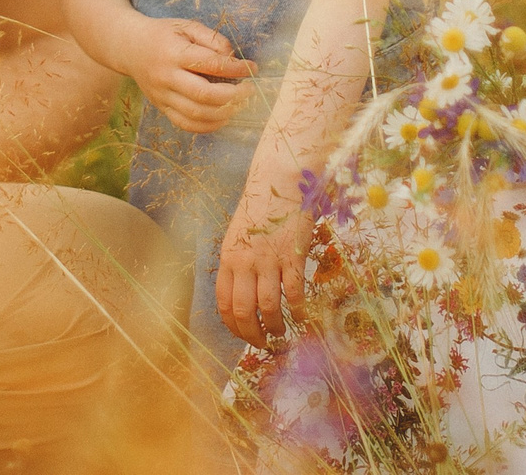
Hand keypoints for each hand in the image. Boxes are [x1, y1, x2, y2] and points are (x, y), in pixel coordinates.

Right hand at [123, 17, 255, 134]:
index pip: (210, 64)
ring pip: (196, 114)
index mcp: (173, 53)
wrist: (129, 47)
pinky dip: (208, 125)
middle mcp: (166, 77)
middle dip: (233, 95)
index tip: (252, 67)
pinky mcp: (161, 107)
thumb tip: (233, 57)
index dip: (235, 68)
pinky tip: (223, 116)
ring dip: (224, 113)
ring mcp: (162, 96)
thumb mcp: (186, 26)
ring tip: (239, 104)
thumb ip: (212, 39)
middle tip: (250, 90)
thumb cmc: (163, 34)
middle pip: (204, 95)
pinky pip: (186, 124)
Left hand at [217, 183, 311, 344]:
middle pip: (244, 311)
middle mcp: (245, 262)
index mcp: (228, 259)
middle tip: (264, 343)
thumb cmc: (260, 211)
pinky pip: (294, 292)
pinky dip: (299, 311)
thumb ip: (238, 266)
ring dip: (276, 326)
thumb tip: (244, 300)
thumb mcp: (239, 238)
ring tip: (282, 333)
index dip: (234, 328)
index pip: (224, 304)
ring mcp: (269, 259)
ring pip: (268, 307)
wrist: (279, 182)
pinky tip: (302, 316)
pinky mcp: (293, 255)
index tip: (245, 336)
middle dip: (253, 335)